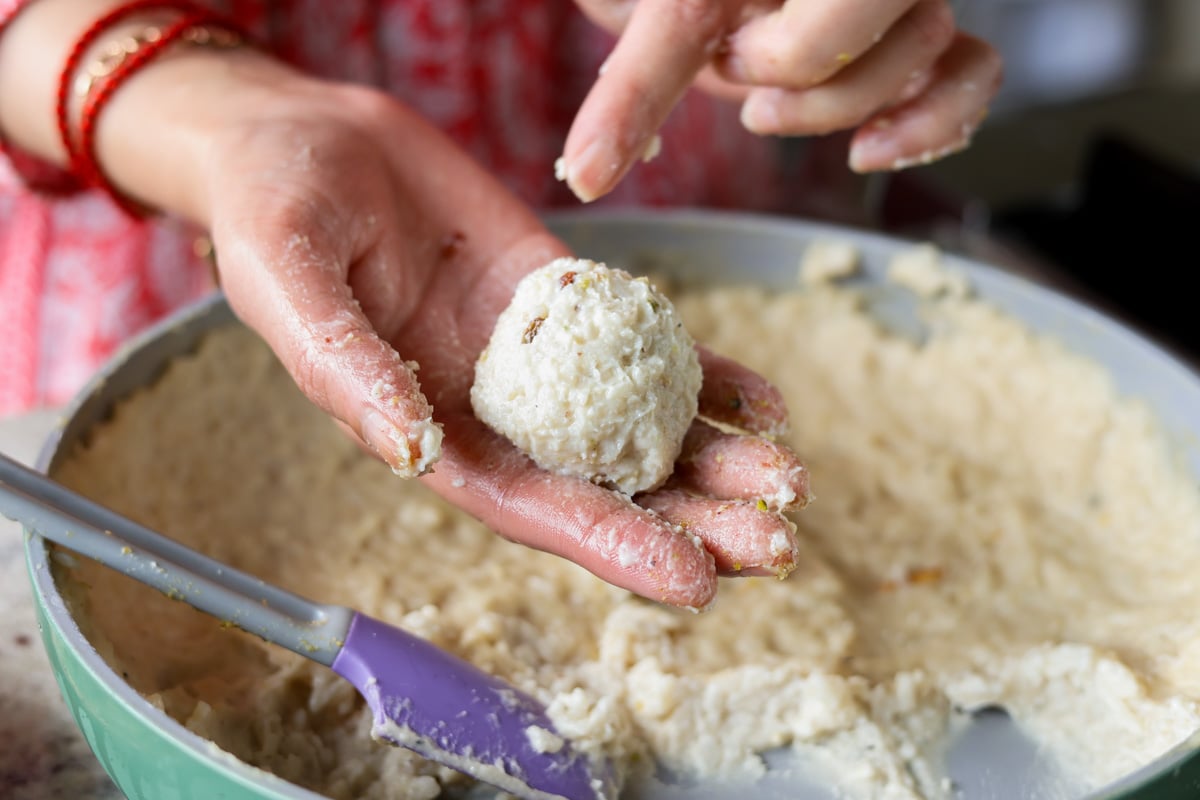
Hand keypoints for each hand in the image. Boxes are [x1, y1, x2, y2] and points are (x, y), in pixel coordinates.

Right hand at [177, 59, 806, 609]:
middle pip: (600, 482)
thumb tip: (410, 446)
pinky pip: (642, 344)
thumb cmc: (274, 209)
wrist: (310, 137)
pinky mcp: (564, 298)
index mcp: (425, 429)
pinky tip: (760, 400)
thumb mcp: (288, 278)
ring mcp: (538, 357)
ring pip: (634, 423)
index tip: (691, 579)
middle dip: (689, 518)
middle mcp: (492, 409)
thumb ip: (343, 364)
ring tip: (788, 481)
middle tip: (776, 544)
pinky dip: (703, 376)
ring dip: (712, 458)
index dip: (607, 543)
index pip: (526, 505)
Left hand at [564, 0, 1002, 200]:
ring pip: (921, 40)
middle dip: (792, 63)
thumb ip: (632, 82)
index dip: (641, 93)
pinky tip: (871, 151)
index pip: (696, 10)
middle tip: (732, 72)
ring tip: (764, 105)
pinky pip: (974, 72)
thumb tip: (590, 174)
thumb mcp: (648, 9)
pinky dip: (938, 119)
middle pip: (866, 8)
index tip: (594, 165)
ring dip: (838, 98)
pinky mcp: (923, 35)